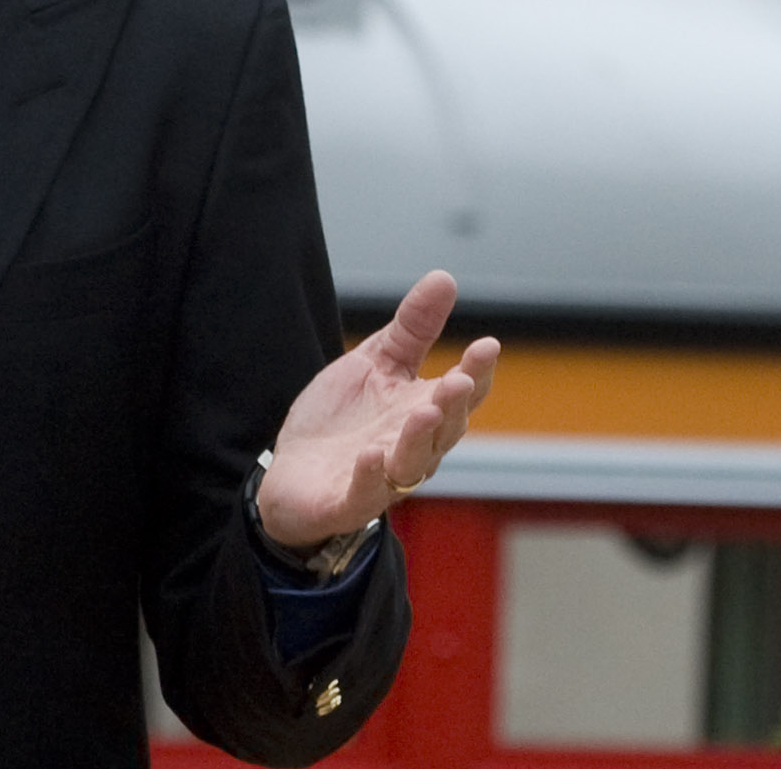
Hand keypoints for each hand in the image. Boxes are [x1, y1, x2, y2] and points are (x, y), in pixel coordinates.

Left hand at [255, 269, 496, 549]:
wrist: (292, 474)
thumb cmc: (343, 419)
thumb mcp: (376, 363)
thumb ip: (412, 329)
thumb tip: (445, 278)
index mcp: (422, 412)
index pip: (460, 394)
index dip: (477, 372)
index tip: (488, 345)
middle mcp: (411, 448)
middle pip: (443, 431)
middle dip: (452, 405)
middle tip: (460, 378)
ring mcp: (382, 479)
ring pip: (412, 465)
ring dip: (419, 440)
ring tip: (424, 411)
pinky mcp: (346, 502)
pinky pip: (364, 495)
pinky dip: (370, 477)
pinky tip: (370, 455)